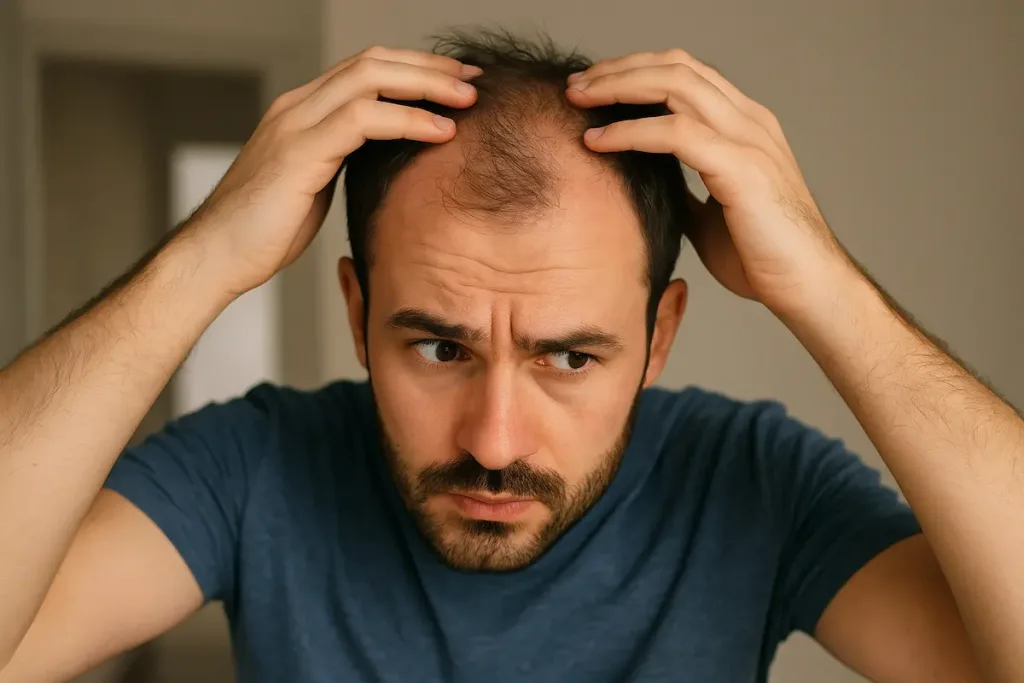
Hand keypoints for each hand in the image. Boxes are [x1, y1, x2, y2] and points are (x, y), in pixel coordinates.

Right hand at [188, 47, 480, 295]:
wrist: (217, 255)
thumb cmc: (265, 231)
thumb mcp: (314, 185)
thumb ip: (342, 162)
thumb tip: (383, 162)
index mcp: (303, 112)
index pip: (366, 71)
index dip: (414, 71)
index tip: (456, 86)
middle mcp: (298, 106)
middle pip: (373, 62)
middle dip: (428, 67)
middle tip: (473, 80)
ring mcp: (295, 123)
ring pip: (370, 78)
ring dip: (426, 86)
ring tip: (468, 100)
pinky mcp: (299, 150)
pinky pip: (363, 119)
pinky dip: (408, 120)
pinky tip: (441, 131)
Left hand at [565, 50, 853, 313]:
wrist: (806, 286)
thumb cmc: (762, 257)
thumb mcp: (711, 214)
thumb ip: (686, 189)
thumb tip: (651, 181)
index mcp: (744, 126)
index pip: (685, 75)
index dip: (636, 72)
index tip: (594, 89)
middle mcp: (749, 121)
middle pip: (675, 67)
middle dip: (619, 69)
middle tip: (576, 85)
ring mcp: (748, 138)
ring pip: (674, 84)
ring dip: (618, 87)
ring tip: (578, 100)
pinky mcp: (741, 166)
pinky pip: (675, 132)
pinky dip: (630, 131)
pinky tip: (598, 141)